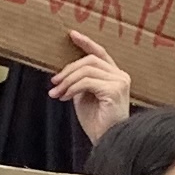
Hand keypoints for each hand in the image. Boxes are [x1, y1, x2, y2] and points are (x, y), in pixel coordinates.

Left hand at [45, 29, 130, 144]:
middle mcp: (121, 76)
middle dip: (68, 69)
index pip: (100, 53)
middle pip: (90, 60)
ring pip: (87, 70)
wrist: (106, 140)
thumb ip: (80, 81)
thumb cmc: (97, 122)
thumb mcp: (84, 96)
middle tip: (54, 82)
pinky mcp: (115, 90)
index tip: (72, 34)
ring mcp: (120, 82)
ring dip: (67, 80)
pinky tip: (64, 97)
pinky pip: (87, 82)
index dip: (86, 42)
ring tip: (56, 93)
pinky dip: (72, 88)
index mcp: (115, 75)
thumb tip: (65, 72)